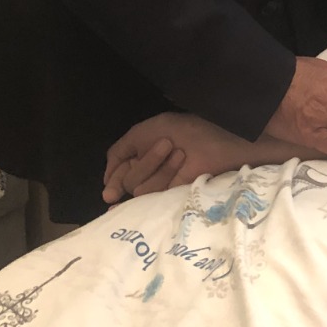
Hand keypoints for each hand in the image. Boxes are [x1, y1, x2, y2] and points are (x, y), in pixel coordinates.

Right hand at [102, 111, 243, 204]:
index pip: (117, 170)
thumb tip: (107, 180)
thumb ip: (123, 148)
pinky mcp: (173, 197)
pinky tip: (180, 163)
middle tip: (168, 146)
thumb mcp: (150, 130)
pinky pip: (152, 196)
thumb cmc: (188, 131)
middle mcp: (149, 171)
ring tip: (181, 153)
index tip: (111, 187)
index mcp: (142, 153)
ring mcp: (161, 185)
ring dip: (158, 166)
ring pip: (138, 187)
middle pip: (126, 179)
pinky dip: (163, 177)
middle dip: (146, 162)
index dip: (113, 177)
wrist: (219, 143)